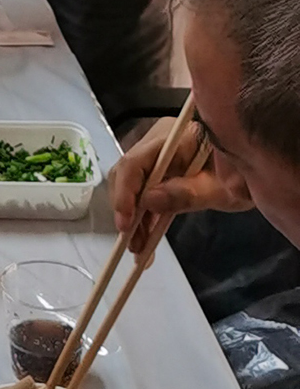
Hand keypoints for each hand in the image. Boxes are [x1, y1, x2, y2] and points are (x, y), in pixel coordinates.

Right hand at [110, 117, 248, 252]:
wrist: (262, 165)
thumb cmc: (246, 174)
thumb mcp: (223, 189)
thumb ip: (188, 194)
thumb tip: (148, 200)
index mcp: (174, 138)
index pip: (135, 163)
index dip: (125, 194)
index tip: (126, 225)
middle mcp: (159, 141)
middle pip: (128, 175)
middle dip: (128, 211)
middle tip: (132, 245)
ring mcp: (159, 155)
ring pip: (134, 186)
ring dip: (135, 218)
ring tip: (139, 250)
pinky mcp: (164, 170)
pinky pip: (147, 192)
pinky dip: (145, 215)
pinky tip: (146, 239)